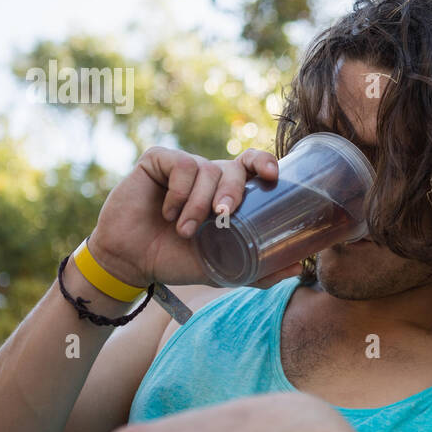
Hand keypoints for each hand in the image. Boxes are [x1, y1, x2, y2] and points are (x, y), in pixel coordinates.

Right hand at [87, 146, 280, 287]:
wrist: (132, 263)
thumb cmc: (178, 260)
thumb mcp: (224, 269)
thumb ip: (260, 270)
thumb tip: (299, 269)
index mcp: (228, 192)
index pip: (253, 165)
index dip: (264, 162)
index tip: (272, 176)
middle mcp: (209, 175)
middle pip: (235, 167)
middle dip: (233, 192)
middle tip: (223, 216)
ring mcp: (183, 166)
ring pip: (207, 169)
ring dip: (199, 204)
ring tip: (184, 231)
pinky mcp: (157, 161)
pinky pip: (180, 165)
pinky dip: (178, 193)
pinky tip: (167, 213)